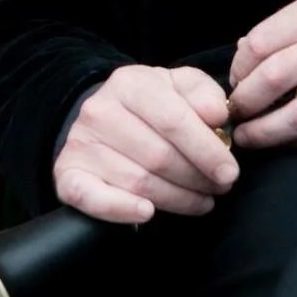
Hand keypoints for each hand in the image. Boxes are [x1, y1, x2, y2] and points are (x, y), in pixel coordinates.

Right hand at [54, 64, 236, 222]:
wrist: (104, 115)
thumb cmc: (153, 105)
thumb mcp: (180, 87)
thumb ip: (204, 95)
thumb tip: (217, 115)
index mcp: (130, 83)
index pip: (174, 120)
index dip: (207, 151)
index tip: (230, 172)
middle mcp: (99, 110)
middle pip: (158, 156)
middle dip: (197, 178)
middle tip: (220, 188)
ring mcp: (80, 142)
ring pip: (138, 181)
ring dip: (176, 199)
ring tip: (201, 200)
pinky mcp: (67, 172)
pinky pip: (91, 197)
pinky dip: (120, 209)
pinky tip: (147, 213)